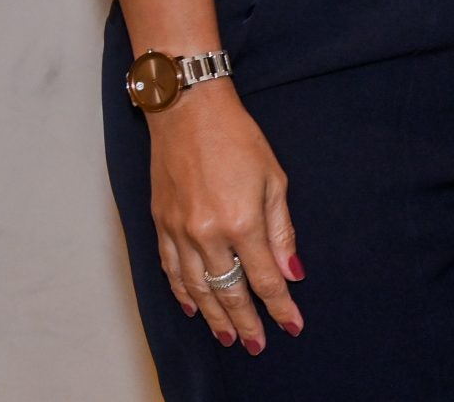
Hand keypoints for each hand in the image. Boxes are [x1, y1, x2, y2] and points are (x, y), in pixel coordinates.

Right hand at [148, 85, 302, 352]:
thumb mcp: (274, 178)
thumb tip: (292, 271)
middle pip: (229, 291)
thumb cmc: (237, 137)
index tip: (292, 325)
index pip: (264, 278)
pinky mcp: (160, 224)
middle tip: (257, 344)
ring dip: (214, 316)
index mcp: (241, 221)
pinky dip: (182, 292)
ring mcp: (179, 231)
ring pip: (197, 288)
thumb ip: (281, 230)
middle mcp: (207, 233)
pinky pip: (171, 269)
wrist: (187, 110)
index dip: (280, 306)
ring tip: (228, 336)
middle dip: (246, 321)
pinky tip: (193, 306)